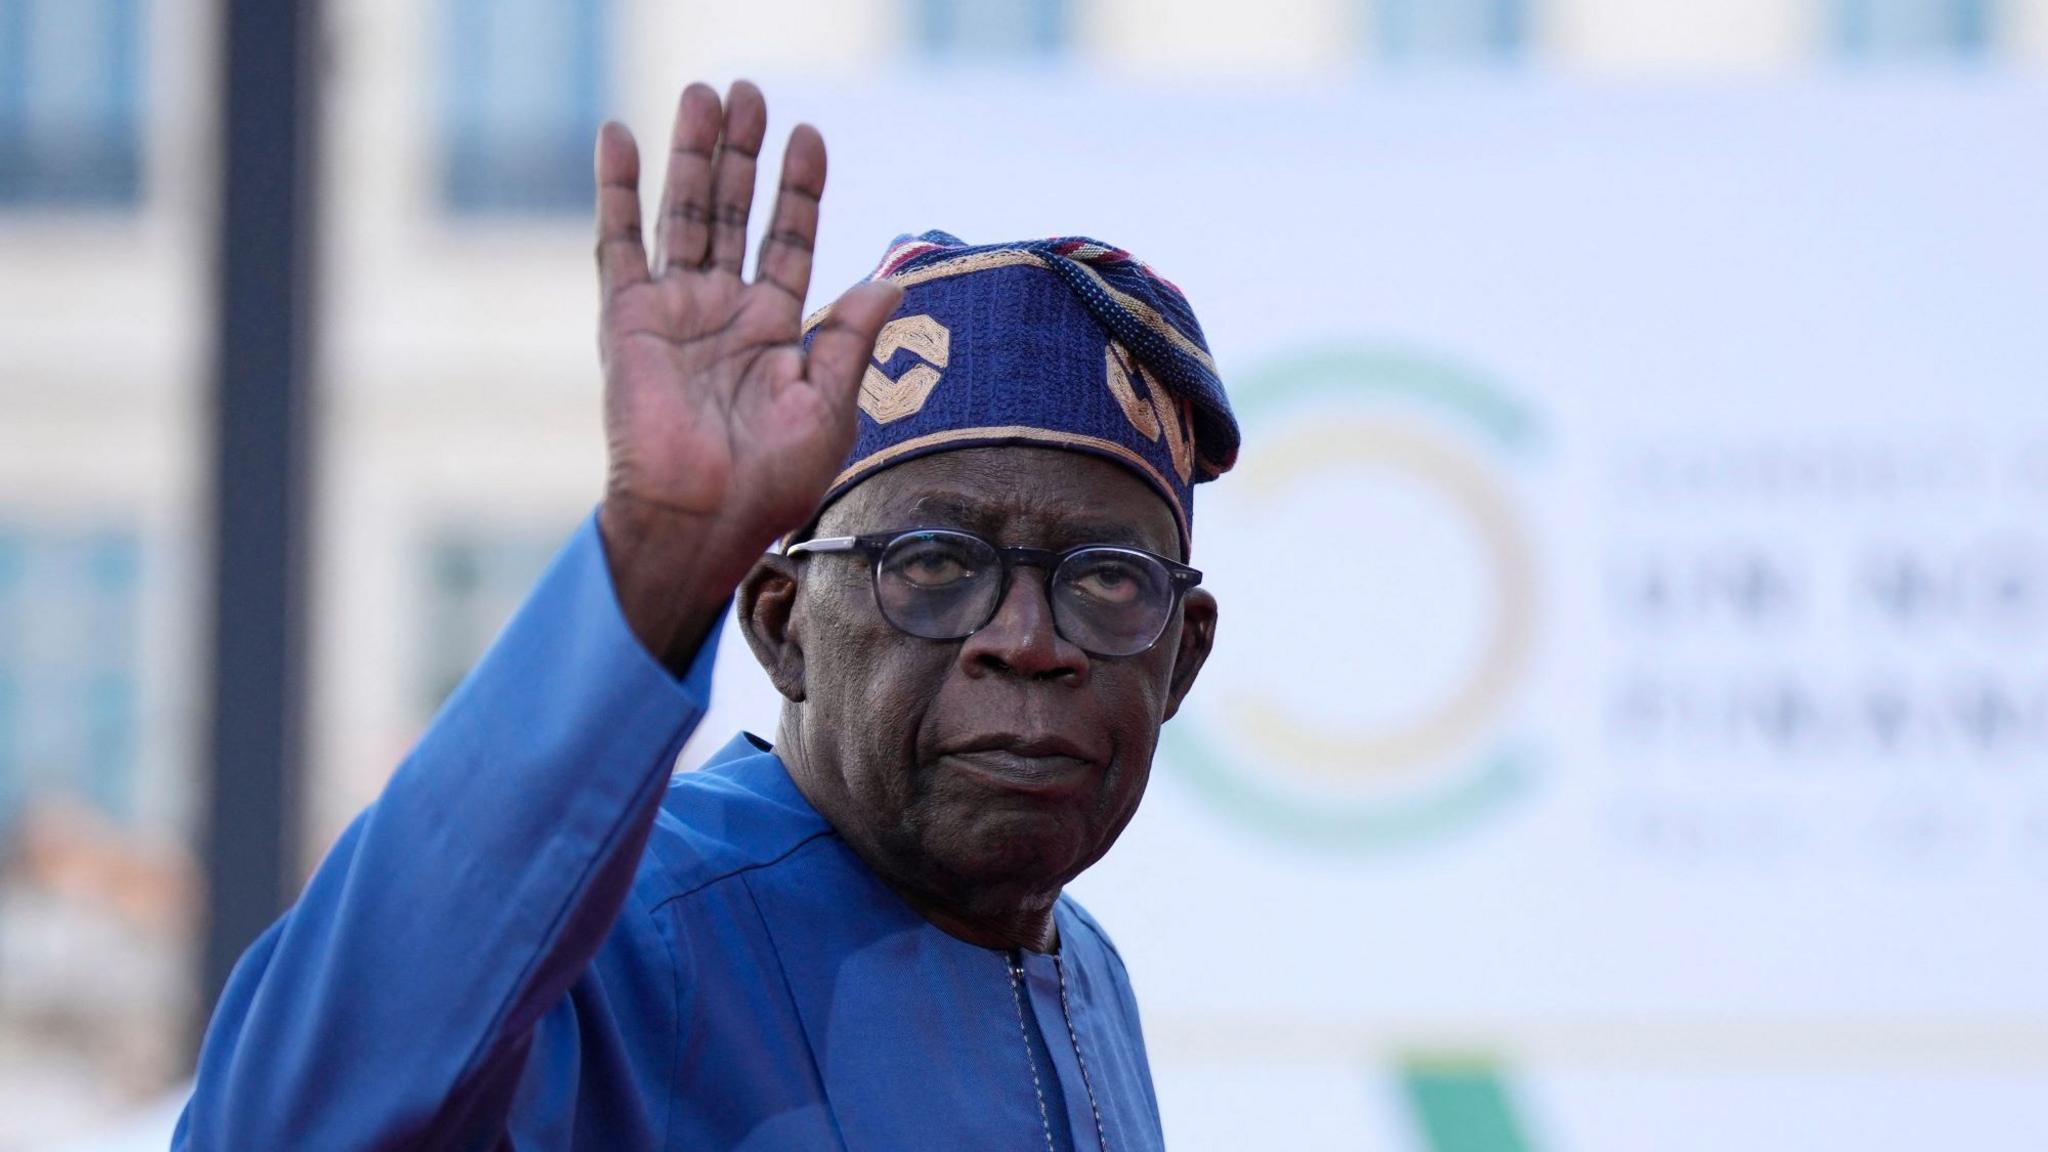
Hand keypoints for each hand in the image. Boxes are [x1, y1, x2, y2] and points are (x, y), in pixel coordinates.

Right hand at [591, 81, 901, 667]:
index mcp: (776, 330)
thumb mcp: (829, 407)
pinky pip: (619, 241)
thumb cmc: (770, 482)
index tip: (810, 138)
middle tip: (751, 92)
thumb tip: (892, 279)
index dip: (798, 190)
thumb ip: (852, 338)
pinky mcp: (628, 318)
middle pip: (736, 212)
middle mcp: (725, 312)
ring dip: (694, 154)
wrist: (702, 518)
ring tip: (704, 93)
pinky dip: (616, 189)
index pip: (788, 240)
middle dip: (744, 154)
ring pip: (686, 213)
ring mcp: (675, 310)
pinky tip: (618, 137)